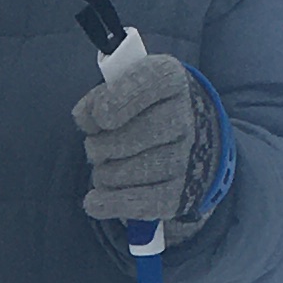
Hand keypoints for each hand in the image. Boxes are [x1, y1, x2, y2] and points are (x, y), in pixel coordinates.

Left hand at [72, 40, 214, 229]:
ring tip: (109, 167)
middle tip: (97, 149)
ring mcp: (186, 158)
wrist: (195, 140)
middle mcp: (186, 117)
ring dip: (103, 173)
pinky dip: (108, 203)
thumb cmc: (147, 108)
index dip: (115, 101)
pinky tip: (94, 201)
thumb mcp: (129, 87)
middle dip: (99, 147)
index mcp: (171, 79)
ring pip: (123, 173)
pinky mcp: (180, 194)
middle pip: (127, 138)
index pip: (145, 84)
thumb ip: (102, 95)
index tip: (100, 117)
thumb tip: (86, 117)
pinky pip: (137, 203)